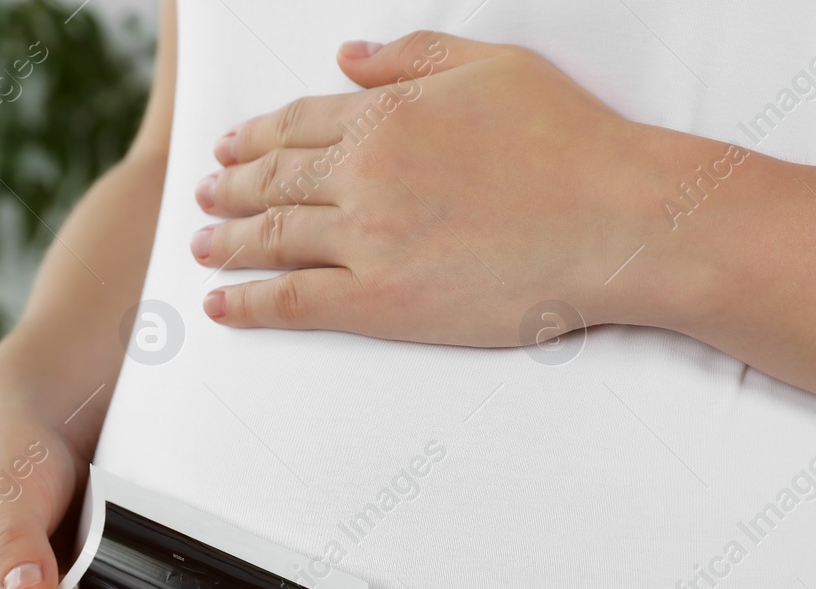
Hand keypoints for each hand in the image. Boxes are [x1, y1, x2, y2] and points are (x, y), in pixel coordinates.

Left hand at [189, 31, 698, 344]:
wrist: (615, 219)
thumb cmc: (572, 141)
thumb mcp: (493, 66)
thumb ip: (412, 58)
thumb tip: (348, 57)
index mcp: (386, 115)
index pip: (299, 123)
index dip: (257, 137)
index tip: (232, 148)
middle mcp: (363, 174)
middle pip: (275, 180)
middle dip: (231, 188)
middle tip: (204, 197)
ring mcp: (367, 241)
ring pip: (272, 239)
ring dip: (226, 241)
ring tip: (200, 244)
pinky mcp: (381, 303)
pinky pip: (294, 301)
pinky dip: (248, 303)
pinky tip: (219, 303)